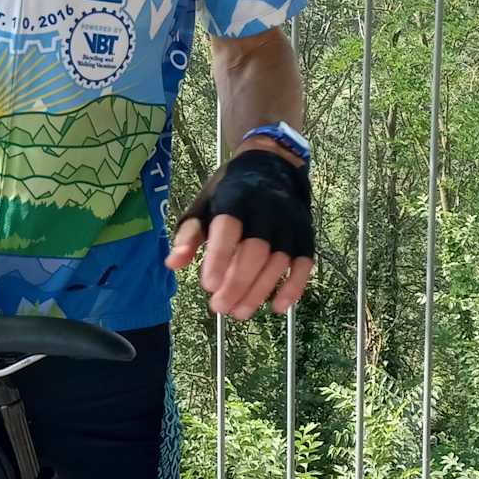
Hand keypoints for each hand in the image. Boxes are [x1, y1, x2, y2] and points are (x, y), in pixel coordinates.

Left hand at [165, 150, 314, 320]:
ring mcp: (289, 223)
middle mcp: (267, 209)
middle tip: (219, 307)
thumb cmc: (230, 191)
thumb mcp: (203, 205)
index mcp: (236, 198)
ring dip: (260, 291)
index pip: (229, 228)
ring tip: (239, 312)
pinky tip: (278, 308)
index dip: (220, 258)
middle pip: (256, 250)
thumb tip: (173, 264)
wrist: (272, 165)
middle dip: (238, 283)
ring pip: (279, 261)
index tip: (208, 286)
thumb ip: (189, 235)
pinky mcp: (305, 235)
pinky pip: (304, 263)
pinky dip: (293, 287)